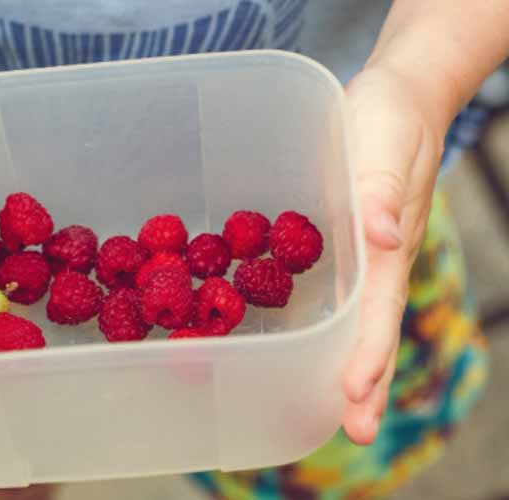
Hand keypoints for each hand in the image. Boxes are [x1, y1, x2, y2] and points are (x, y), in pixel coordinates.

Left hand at [341, 67, 443, 444]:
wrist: (398, 97)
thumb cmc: (389, 117)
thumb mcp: (381, 145)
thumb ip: (379, 190)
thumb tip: (379, 238)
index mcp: (388, 245)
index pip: (379, 312)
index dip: (367, 355)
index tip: (352, 395)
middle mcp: (379, 261)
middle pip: (373, 331)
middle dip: (366, 383)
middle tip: (354, 434)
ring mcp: (367, 256)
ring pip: (359, 321)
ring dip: (350, 367)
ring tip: (339, 413)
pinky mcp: (349, 243)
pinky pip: (343, 296)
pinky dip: (335, 331)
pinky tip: (315, 348)